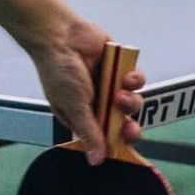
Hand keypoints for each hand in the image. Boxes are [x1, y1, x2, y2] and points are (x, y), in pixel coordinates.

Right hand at [24, 17, 145, 165]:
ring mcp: (110, 86)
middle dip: (128, 126)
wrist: (62, 34)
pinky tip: (125, 75)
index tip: (124, 147)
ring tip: (119, 93)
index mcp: (83, 117)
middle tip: (129, 127)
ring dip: (129, 101)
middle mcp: (98, 104)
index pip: (104, 139)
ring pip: (132, 103)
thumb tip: (96, 160)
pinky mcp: (120, 68)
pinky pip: (135, 80)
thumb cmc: (58, 69)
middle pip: (123, 124)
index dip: (116, 144)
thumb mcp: (74, 106)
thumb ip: (88, 132)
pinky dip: (133, 79)